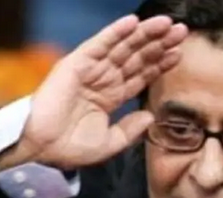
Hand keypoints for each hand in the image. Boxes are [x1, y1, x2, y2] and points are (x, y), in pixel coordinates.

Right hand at [12, 15, 187, 170]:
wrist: (41, 149)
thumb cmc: (69, 149)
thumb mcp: (109, 144)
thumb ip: (130, 130)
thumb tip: (150, 116)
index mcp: (110, 97)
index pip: (140, 75)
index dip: (159, 63)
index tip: (179, 53)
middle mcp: (102, 79)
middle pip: (136, 57)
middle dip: (159, 44)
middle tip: (181, 31)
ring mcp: (89, 70)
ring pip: (122, 47)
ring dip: (144, 34)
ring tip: (166, 24)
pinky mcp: (76, 64)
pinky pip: (99, 44)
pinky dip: (115, 32)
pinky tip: (133, 23)